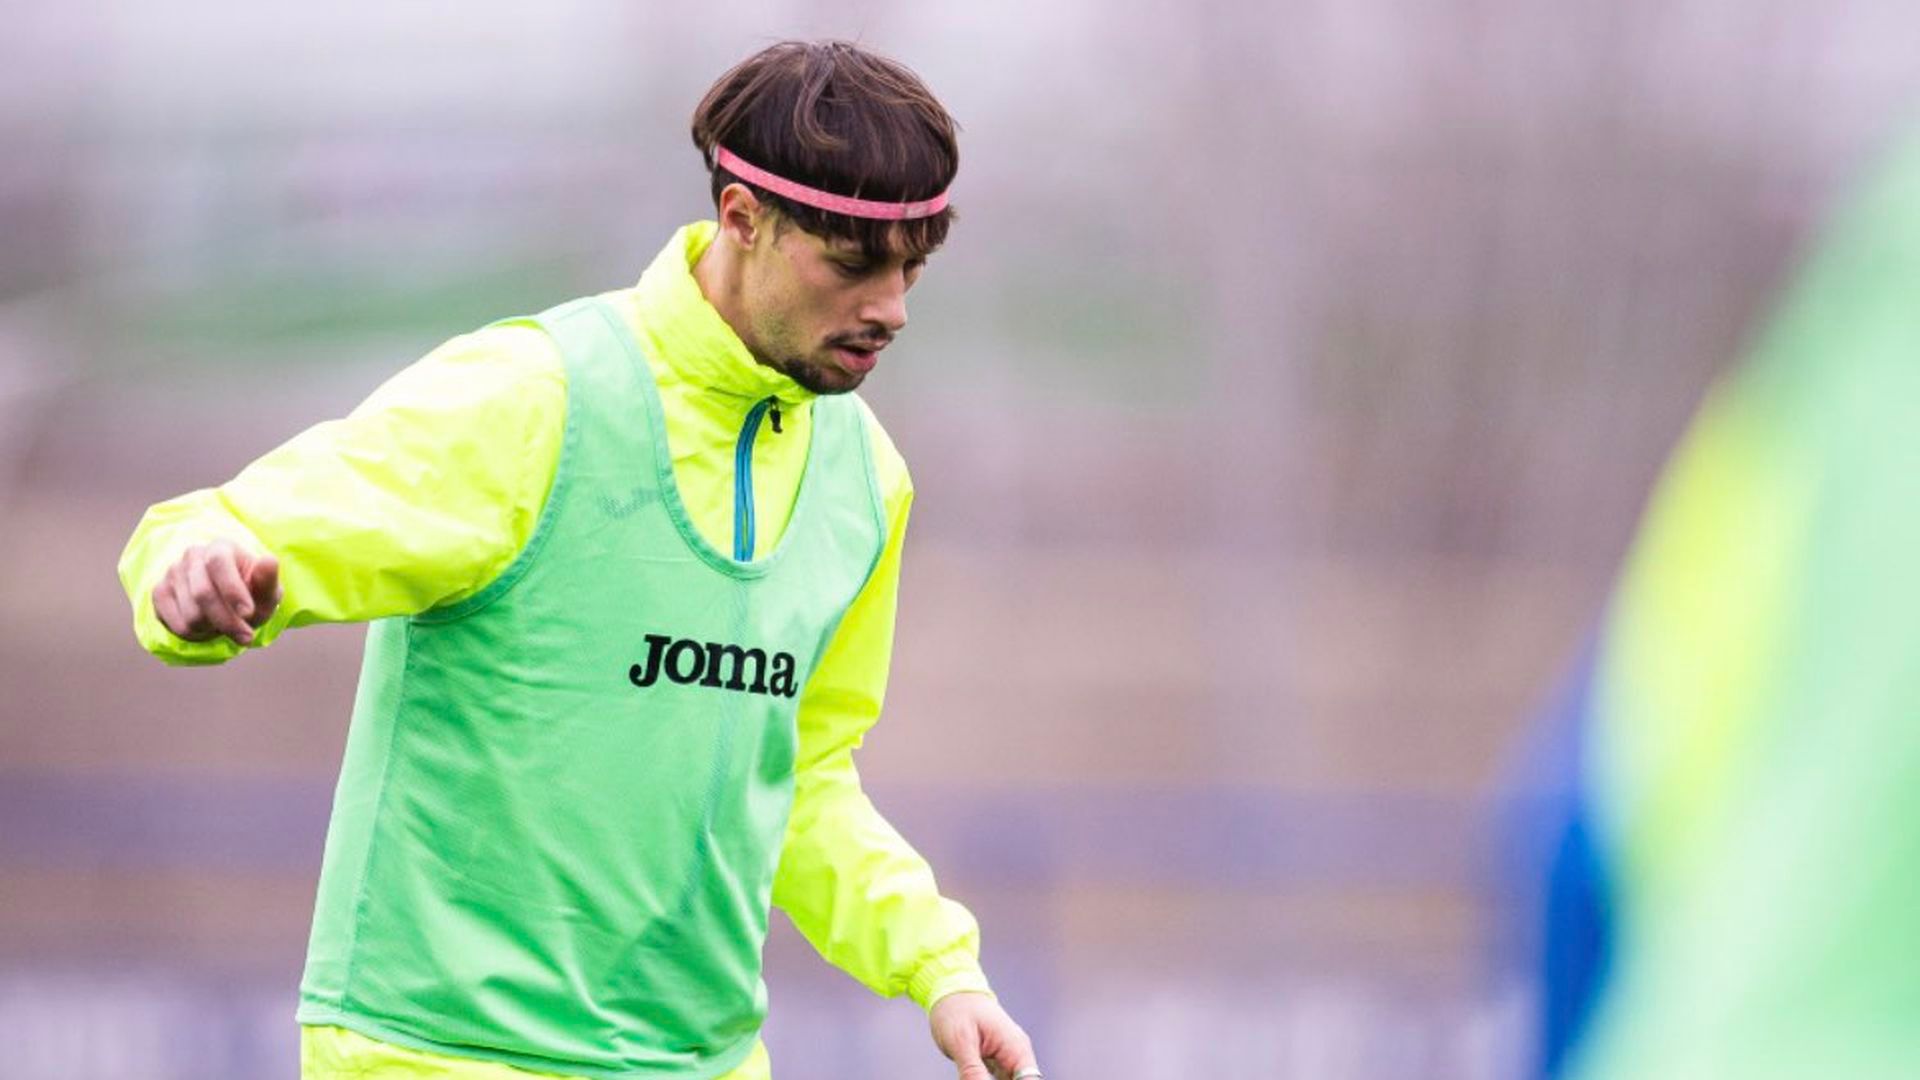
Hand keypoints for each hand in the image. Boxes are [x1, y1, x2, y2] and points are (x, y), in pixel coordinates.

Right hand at [151, 539, 281, 645]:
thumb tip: (269, 561)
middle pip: (202, 593)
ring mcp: (172, 573)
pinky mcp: (159, 593)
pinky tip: (208, 626)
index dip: (232, 590)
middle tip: (246, 637)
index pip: (218, 563)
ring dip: (213, 629)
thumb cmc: (251, 594)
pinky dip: (197, 635)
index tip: (248, 613)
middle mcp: (192, 555)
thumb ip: (268, 580)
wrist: (229, 601)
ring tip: (225, 624)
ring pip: (191, 615)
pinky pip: (177, 625)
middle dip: (228, 621)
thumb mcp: (267, 591)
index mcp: (221, 547)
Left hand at [929, 991, 1039, 1079]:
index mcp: (1015, 1047)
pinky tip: (975, 1076)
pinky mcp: (997, 1062)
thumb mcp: (960, 1042)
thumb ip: (972, 1070)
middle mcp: (1017, 1054)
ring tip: (974, 1073)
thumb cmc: (956, 1010)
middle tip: (975, 1075)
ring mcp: (1008, 1059)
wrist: (951, 991)